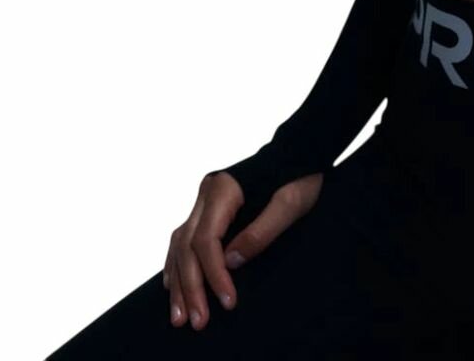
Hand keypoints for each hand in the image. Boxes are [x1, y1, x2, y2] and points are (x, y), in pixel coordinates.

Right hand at [162, 169, 324, 329]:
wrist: (300, 152)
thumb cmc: (299, 176)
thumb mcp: (290, 203)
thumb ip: (261, 231)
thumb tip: (230, 262)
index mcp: (223, 188)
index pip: (207, 240)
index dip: (214, 274)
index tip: (227, 301)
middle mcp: (207, 192)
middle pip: (187, 245)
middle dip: (191, 287)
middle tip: (197, 321)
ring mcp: (204, 199)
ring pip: (180, 244)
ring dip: (179, 281)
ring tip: (179, 315)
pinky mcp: (209, 207)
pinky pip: (183, 238)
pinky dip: (177, 263)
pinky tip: (173, 283)